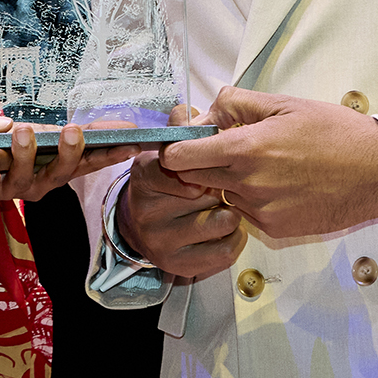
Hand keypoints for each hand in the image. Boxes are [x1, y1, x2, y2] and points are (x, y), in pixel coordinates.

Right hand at [0, 100, 117, 220]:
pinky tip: (45, 168)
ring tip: (84, 157)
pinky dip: (9, 181)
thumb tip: (8, 126)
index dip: (34, 143)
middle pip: (11, 177)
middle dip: (56, 162)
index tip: (69, 131)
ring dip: (42, 174)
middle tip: (93, 143)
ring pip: (1, 190)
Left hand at [0, 119, 124, 215]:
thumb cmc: (3, 147)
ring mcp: (13, 189)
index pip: (89, 159)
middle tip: (75, 131)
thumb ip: (58, 132)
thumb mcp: (34, 134)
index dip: (110, 152)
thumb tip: (93, 125)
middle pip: (62, 172)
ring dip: (26, 155)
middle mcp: (40, 182)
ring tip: (22, 131)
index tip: (132, 141)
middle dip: (70, 152)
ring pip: (25, 178)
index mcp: (56, 166)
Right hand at [114, 106, 247, 281]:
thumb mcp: (165, 151)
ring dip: (229, 212)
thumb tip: (187, 112)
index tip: (204, 169)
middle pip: (206, 192)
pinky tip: (222, 230)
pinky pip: (227, 248)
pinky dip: (234, 237)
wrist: (144, 229)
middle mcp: (147, 212)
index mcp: (144, 176)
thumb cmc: (166, 186)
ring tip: (219, 208)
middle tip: (213, 188)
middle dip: (219, 187)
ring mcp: (162, 241)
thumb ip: (179, 128)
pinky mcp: (181, 265)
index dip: (199, 165)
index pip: (174, 165)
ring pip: (223, 221)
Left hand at [155, 87, 377, 240]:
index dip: (177, 148)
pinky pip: (247, 212)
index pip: (180, 157)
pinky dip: (254, 199)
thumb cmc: (337, 132)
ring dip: (230, 182)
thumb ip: (237, 104)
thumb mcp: (285, 103)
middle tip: (228, 148)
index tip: (186, 141)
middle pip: (195, 179)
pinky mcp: (276, 229)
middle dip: (201, 164)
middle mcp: (248, 184)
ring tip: (268, 164)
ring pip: (223, 195)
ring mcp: (261, 211)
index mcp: (246, 148)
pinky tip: (283, 184)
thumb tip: (206, 111)